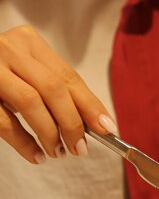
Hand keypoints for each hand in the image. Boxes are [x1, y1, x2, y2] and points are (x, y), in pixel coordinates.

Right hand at [0, 25, 116, 162]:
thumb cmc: (0, 74)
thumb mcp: (26, 71)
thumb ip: (52, 88)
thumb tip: (93, 122)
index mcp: (29, 43)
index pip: (69, 76)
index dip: (91, 105)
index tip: (108, 128)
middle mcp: (10, 49)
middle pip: (54, 88)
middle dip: (73, 123)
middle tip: (80, 148)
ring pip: (31, 102)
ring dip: (50, 133)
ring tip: (59, 153)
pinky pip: (4, 121)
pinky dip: (24, 143)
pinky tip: (37, 156)